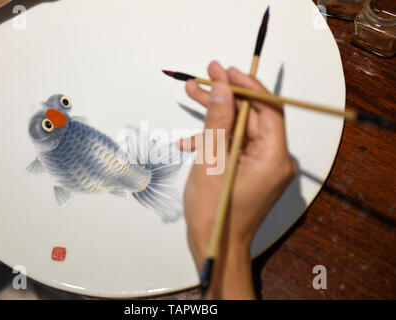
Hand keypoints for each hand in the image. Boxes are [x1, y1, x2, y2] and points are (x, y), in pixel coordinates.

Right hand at [179, 61, 295, 298]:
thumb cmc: (213, 212)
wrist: (214, 247)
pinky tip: (189, 141)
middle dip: (227, 96)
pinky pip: (236, 146)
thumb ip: (218, 122)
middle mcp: (275, 160)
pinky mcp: (252, 171)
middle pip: (253, 116)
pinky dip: (216, 139)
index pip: (269, 109)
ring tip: (191, 93)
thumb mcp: (211, 162)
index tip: (225, 71)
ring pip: (242, 129)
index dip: (247, 87)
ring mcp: (264, 166)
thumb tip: (222, 88)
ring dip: (217, 115)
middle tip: (204, 76)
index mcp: (274, 158)